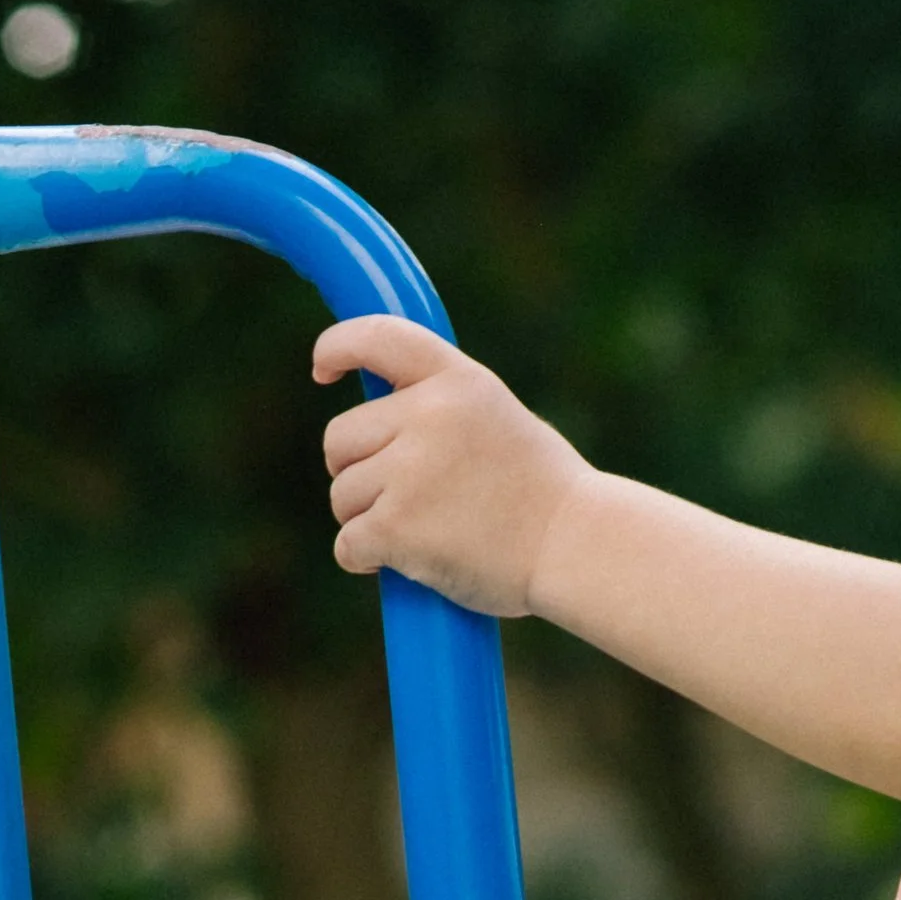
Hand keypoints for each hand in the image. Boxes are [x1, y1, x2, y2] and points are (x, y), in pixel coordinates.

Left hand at [313, 314, 589, 617]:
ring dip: (366, 519)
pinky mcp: (396, 527)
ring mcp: (410, 472)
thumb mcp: (497, 418)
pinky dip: (365, 558)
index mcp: (459, 380)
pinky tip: (405, 562)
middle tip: (400, 496)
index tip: (322, 368)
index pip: (378, 337)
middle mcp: (429, 415)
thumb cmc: (543, 492)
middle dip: (356, 469)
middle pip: (340, 438)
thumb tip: (380, 420)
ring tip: (422, 531)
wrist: (577, 546)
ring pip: (342, 495)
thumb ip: (442, 408)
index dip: (337, 346)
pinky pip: (347, 543)